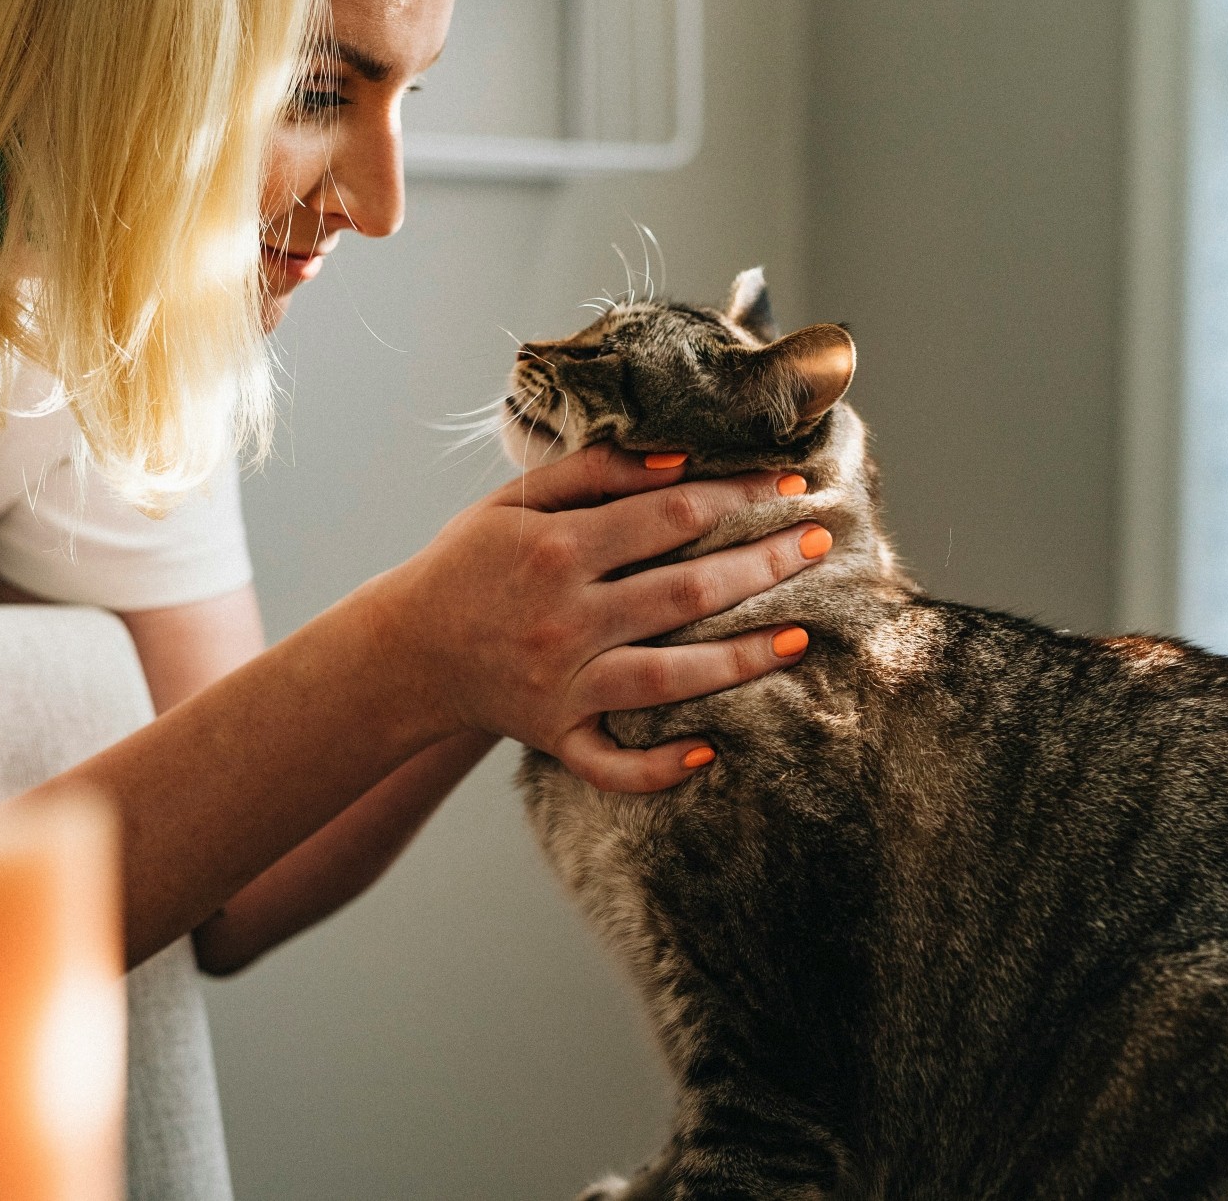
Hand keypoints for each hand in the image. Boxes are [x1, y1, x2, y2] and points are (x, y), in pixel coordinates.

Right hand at [376, 445, 826, 792]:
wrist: (405, 650)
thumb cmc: (469, 563)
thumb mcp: (515, 502)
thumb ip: (594, 472)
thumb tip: (679, 460)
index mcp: (559, 550)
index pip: (671, 515)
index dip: (738, 494)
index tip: (789, 482)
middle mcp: (565, 619)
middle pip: (685, 591)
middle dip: (763, 564)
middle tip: (821, 543)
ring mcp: (562, 684)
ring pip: (668, 678)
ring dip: (740, 659)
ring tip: (800, 637)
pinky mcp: (555, 735)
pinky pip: (612, 764)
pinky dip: (657, 767)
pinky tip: (708, 751)